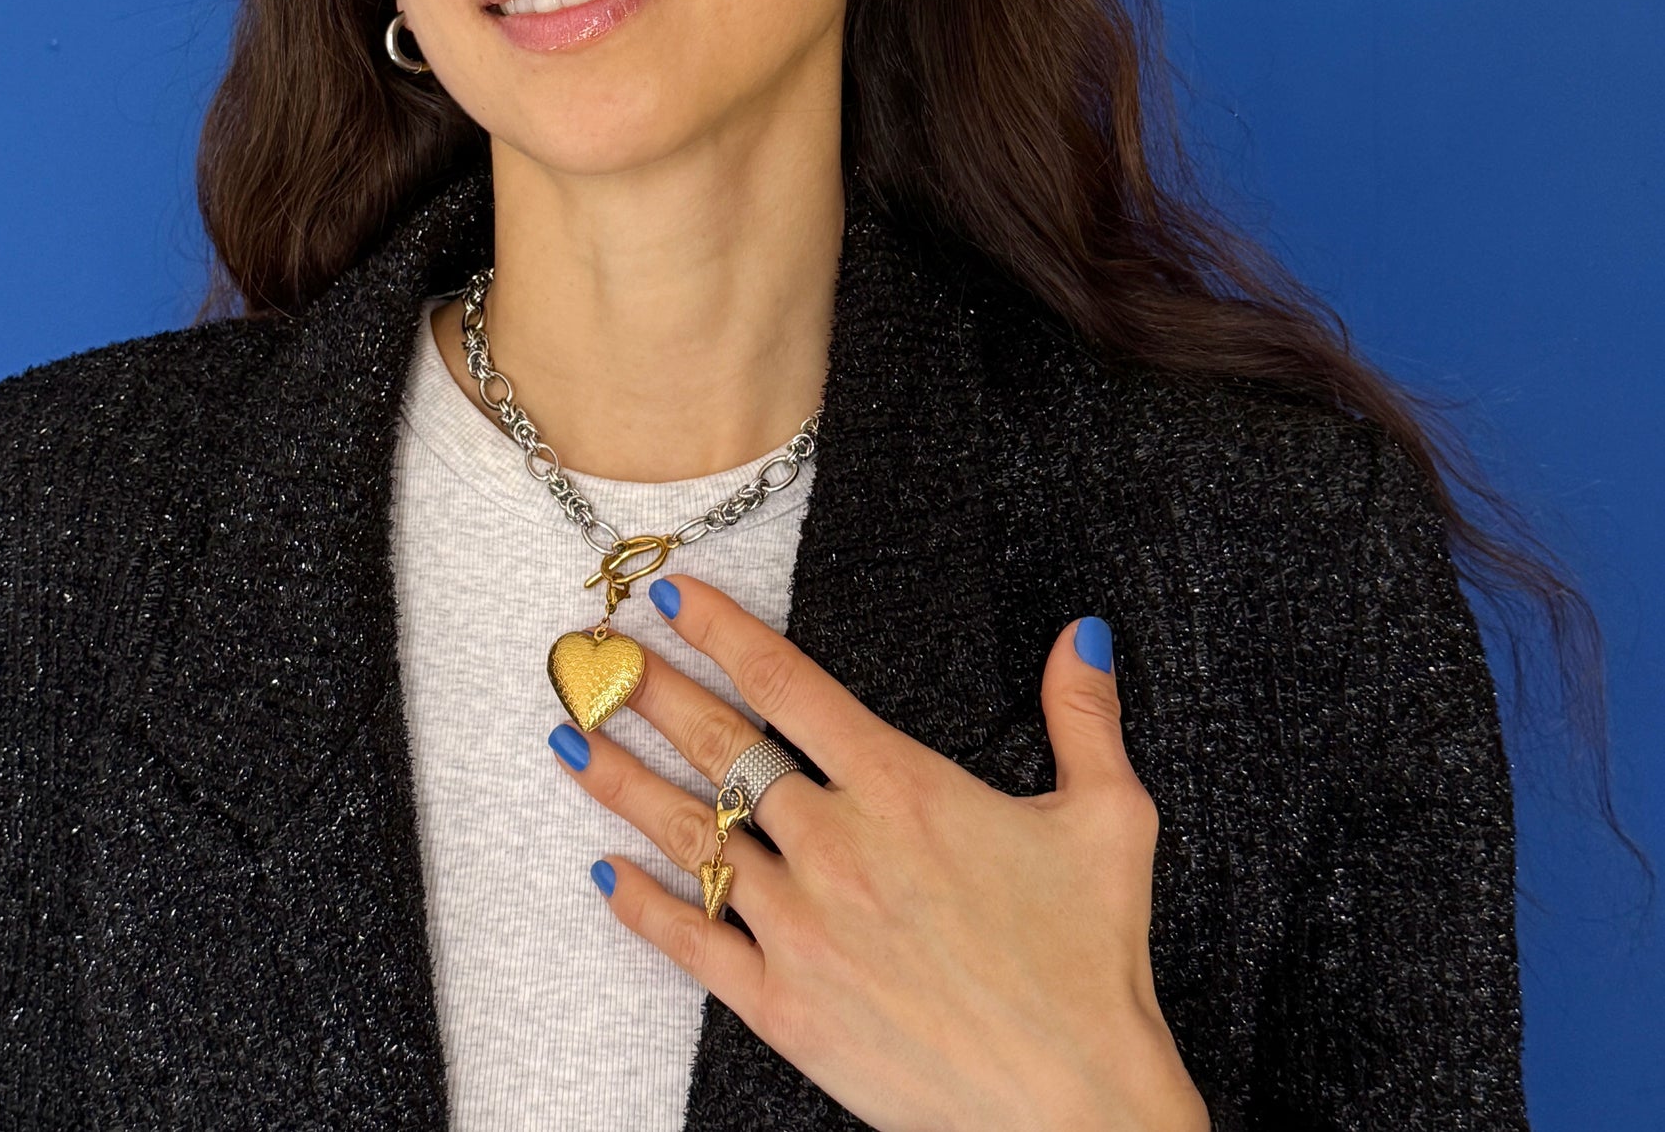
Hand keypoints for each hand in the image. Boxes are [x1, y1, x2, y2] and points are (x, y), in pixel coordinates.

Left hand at [547, 575, 1208, 1131]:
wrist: (1077, 1109)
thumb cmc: (1092, 966)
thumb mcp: (1110, 820)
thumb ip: (1084, 716)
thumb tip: (1084, 633)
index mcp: (902, 788)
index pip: (786, 682)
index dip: (719, 630)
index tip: (671, 599)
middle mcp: (837, 844)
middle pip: (719, 748)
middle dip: (649, 694)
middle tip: (595, 658)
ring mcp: (803, 927)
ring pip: (690, 836)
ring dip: (622, 784)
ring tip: (571, 740)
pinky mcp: (785, 1006)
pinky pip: (693, 944)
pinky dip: (644, 908)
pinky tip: (607, 874)